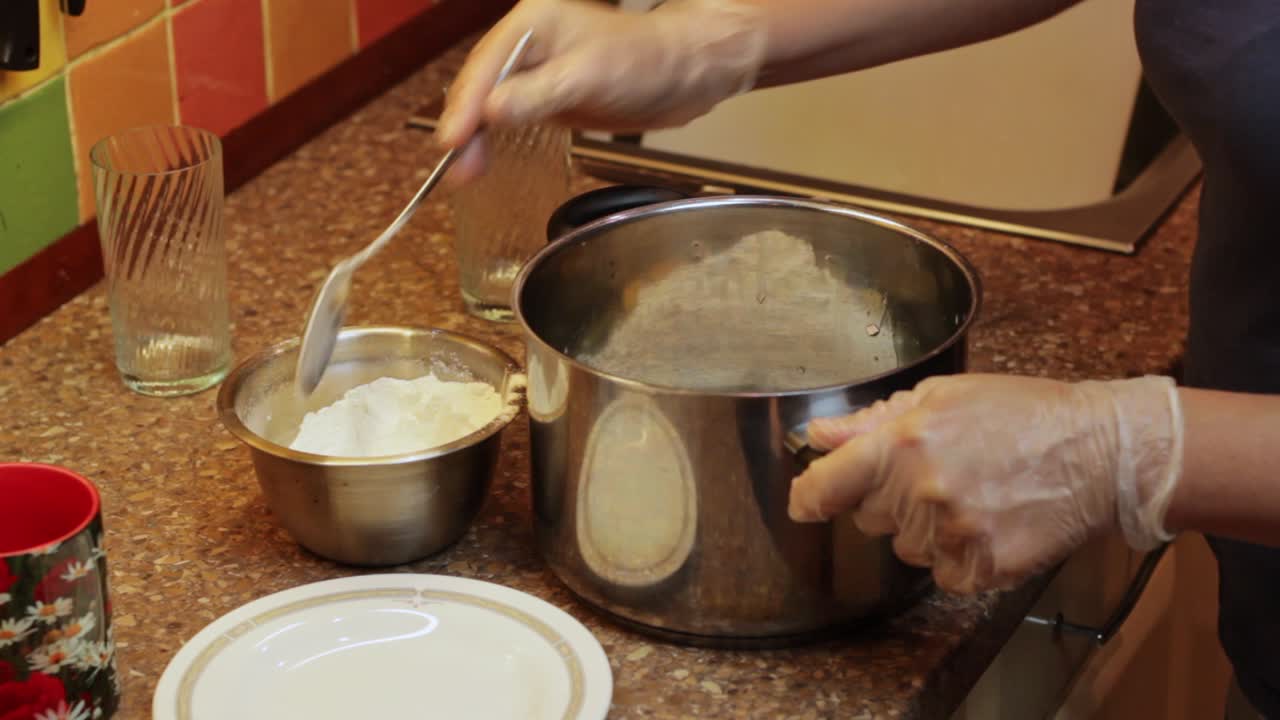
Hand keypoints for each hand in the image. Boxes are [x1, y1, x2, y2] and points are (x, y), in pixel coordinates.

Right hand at [436, 0, 766, 183]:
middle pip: (481, 86)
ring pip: (491, 106)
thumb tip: (490, 113)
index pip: (485, 66)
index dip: (465, 105)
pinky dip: (496, 142)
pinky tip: (485, 162)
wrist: (687, 74)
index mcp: (533, 23)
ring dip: (476, 140)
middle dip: (465, 127)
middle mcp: (528, 45)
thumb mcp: (589, 76)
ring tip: (465, 174)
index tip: (452, 141)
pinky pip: (510, 120)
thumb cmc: (647, 59)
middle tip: (457, 167)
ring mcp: (536, 73)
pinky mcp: (548, 98)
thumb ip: (539, 95)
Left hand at [788, 374, 1182, 592]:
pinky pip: (942, 573)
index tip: (805, 502)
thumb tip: (819, 435)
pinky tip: (988, 521)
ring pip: (905, 548)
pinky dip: (957, 555)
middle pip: (868, 517)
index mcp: (903, 443)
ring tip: (971, 493)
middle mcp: (920, 491)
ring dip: (925, 528)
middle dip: (890, 498)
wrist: (1099, 451)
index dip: (808, 497)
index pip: (826, 486)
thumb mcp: (943, 396)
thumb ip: (873, 421)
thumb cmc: (1022, 414)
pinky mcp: (982, 567)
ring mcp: (952, 533)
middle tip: (937, 472)